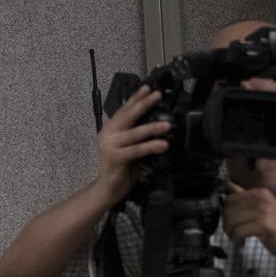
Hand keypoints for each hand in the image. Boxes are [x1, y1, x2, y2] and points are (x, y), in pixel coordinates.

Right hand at [95, 85, 169, 202]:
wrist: (108, 188)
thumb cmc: (121, 167)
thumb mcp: (129, 145)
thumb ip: (135, 133)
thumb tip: (155, 119)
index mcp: (110, 129)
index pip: (124, 110)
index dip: (135, 98)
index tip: (147, 88)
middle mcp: (108, 134)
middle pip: (127, 116)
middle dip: (143, 104)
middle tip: (157, 95)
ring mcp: (110, 146)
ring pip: (134, 133)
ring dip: (151, 128)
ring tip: (167, 124)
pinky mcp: (115, 158)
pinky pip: (136, 150)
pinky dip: (150, 146)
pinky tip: (163, 144)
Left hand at [222, 181, 275, 264]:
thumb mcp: (262, 208)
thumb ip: (245, 197)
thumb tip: (228, 184)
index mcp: (261, 193)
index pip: (229, 198)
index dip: (226, 213)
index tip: (233, 223)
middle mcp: (262, 199)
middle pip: (228, 209)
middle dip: (227, 224)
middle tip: (234, 233)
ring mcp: (264, 211)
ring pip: (231, 220)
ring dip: (230, 233)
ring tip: (239, 238)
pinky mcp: (264, 225)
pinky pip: (238, 231)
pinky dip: (236, 239)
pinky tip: (242, 242)